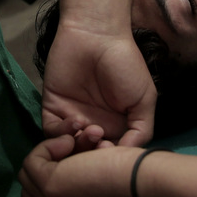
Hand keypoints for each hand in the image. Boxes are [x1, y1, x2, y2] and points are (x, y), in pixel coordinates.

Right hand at [20, 136, 137, 196]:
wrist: (141, 181)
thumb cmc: (129, 178)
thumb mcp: (96, 183)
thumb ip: (77, 180)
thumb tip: (62, 164)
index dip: (53, 171)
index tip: (76, 157)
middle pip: (31, 187)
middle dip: (46, 163)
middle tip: (71, 150)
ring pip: (29, 173)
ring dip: (48, 153)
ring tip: (72, 144)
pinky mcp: (50, 186)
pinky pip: (32, 161)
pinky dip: (49, 145)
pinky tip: (70, 142)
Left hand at [40, 23, 156, 146]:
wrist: (97, 35)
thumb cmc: (125, 65)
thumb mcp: (145, 100)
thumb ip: (141, 131)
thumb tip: (130, 158)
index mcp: (117, 128)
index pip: (111, 157)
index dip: (112, 160)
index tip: (115, 152)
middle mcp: (94, 127)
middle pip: (88, 157)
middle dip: (93, 155)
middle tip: (100, 141)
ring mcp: (72, 119)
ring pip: (69, 149)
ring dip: (78, 146)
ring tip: (90, 129)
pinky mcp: (52, 109)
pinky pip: (52, 133)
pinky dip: (61, 134)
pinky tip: (75, 121)